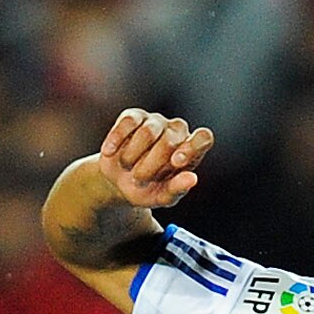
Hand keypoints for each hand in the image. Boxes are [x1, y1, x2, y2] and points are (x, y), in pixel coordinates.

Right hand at [96, 109, 214, 210]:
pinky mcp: (134, 116)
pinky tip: (109, 153)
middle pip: (169, 141)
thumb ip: (177, 189)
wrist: (118, 183)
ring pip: (148, 132)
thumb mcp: (161, 197)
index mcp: (190, 150)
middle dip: (151, 166)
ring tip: (127, 167)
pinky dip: (117, 139)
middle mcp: (176, 131)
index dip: (191, 147)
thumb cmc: (147, 189)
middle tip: (140, 179)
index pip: (203, 138)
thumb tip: (192, 179)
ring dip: (133, 156)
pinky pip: (127, 122)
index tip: (176, 162)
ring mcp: (156, 121)